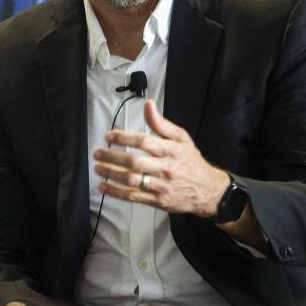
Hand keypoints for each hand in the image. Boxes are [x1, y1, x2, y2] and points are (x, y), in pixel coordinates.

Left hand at [93, 100, 229, 217]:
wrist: (208, 190)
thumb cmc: (191, 161)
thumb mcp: (181, 138)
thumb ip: (162, 123)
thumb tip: (148, 105)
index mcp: (171, 150)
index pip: (144, 141)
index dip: (124, 138)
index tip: (109, 136)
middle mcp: (165, 168)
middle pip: (134, 162)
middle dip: (112, 157)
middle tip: (97, 153)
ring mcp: (161, 186)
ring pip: (132, 180)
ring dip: (111, 174)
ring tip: (98, 168)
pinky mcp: (157, 201)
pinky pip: (133, 197)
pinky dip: (116, 192)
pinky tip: (104, 186)